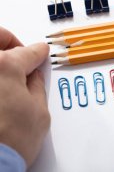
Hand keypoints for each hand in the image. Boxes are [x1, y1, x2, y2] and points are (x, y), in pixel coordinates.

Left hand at [0, 27, 49, 166]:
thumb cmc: (8, 144)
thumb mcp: (38, 113)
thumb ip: (37, 86)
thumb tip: (33, 76)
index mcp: (5, 66)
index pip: (28, 51)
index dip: (38, 53)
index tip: (39, 53)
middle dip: (8, 39)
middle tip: (15, 48)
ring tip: (4, 67)